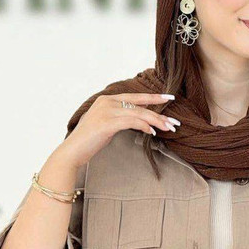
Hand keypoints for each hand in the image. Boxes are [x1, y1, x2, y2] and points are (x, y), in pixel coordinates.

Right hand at [57, 92, 181, 167]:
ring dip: (156, 121)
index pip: (135, 97)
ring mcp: (106, 111)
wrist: (73, 151)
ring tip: (169, 128)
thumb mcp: (107, 125)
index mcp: (107, 99)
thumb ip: (121, 118)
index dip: (153, 97)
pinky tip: (153, 132)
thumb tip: (140, 120)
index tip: (168, 98)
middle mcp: (107, 102)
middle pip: (139, 104)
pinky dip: (144, 126)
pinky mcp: (107, 123)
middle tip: (175, 119)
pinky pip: (132, 122)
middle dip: (159, 111)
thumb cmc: (90, 141)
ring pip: (138, 113)